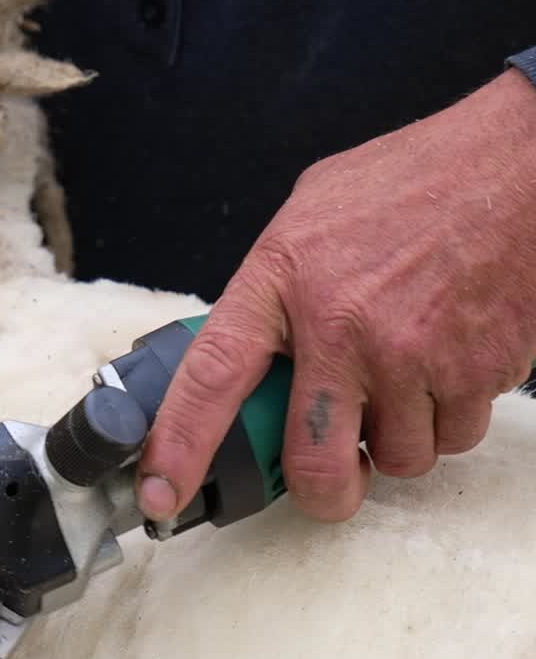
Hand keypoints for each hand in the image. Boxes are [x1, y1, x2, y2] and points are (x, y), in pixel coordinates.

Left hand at [136, 68, 535, 522]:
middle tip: (328, 481)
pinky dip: (449, 417)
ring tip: (403, 381)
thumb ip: (272, 288)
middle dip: (322, 491)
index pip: (210, 380)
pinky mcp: (477, 369)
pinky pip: (454, 436)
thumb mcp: (307, 216)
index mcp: (281, 282)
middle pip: (312, 461)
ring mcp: (412, 354)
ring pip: (398, 458)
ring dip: (398, 440)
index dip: (178, 447)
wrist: (516, 163)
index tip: (159, 495)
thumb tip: (244, 351)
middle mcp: (342, 326)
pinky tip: (446, 364)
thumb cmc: (411, 181)